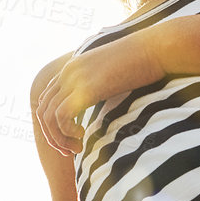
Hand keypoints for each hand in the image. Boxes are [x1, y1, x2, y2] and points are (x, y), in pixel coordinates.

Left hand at [35, 39, 161, 154]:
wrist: (156, 49)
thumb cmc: (143, 62)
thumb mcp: (113, 74)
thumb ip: (99, 86)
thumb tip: (100, 102)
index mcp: (73, 68)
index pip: (47, 99)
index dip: (52, 123)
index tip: (70, 138)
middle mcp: (68, 72)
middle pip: (43, 109)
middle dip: (52, 135)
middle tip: (69, 151)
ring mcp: (75, 80)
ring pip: (48, 116)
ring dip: (59, 138)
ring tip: (77, 149)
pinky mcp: (85, 90)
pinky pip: (61, 117)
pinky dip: (66, 132)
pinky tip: (82, 136)